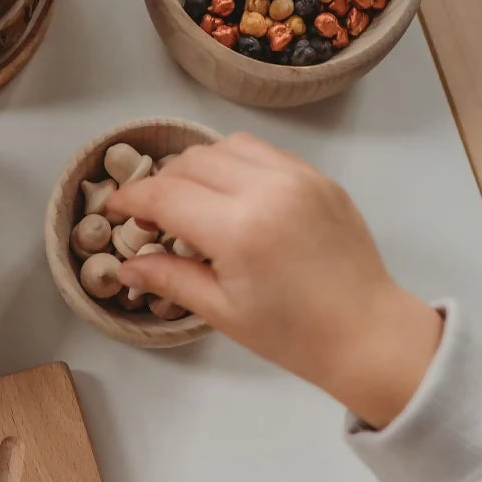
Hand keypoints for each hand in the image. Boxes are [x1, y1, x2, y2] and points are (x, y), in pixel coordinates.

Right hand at [106, 133, 442, 428]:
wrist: (366, 333)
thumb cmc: (293, 334)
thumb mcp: (222, 311)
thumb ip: (169, 279)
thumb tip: (126, 266)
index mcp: (239, 229)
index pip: (165, 195)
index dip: (131, 200)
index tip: (115, 211)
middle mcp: (267, 189)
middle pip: (191, 162)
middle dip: (162, 185)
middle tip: (153, 219)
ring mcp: (298, 177)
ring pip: (226, 146)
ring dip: (197, 168)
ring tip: (193, 204)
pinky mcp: (318, 178)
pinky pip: (263, 153)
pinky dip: (236, 165)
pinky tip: (232, 198)